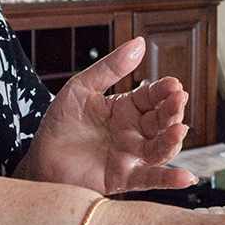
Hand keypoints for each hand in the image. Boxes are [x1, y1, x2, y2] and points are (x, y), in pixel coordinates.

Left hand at [15, 37, 194, 193]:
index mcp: (126, 108)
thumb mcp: (81, 88)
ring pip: (160, 148)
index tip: (174, 84)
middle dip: (172, 111)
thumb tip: (138, 44)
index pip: (151, 96)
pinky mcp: (124, 178)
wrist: (40, 159)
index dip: (164, 90)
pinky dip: (169, 180)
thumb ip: (110, 68)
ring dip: (172, 140)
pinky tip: (185, 178)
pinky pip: (150, 179)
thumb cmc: (60, 123)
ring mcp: (131, 155)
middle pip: (161, 121)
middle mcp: (134, 131)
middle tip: (178, 100)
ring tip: (178, 130)